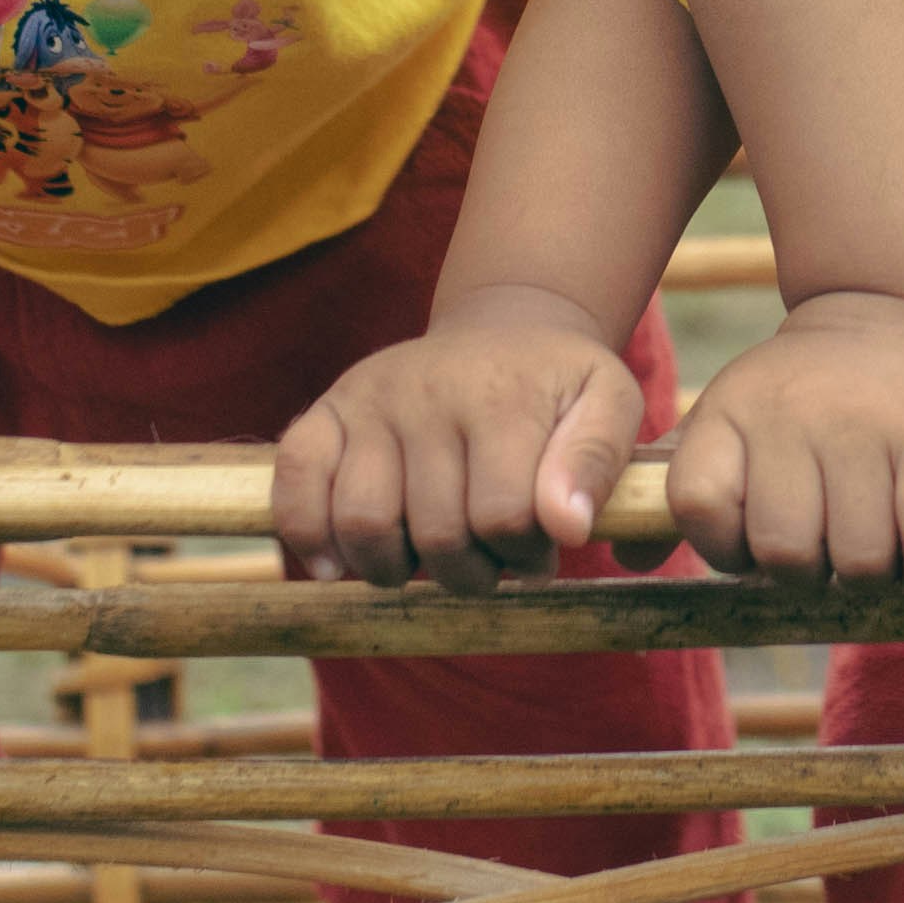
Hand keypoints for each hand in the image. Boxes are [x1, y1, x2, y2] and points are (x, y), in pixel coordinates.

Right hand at [275, 301, 641, 591]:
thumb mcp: (609, 403)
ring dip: (397, 570)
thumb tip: (568, 525)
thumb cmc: (556, 386)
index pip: (504, 518)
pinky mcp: (327, 411)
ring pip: (364, 523)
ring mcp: (370, 400)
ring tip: (428, 561)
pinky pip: (295, 480)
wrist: (503, 328)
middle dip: (471, 573)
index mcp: (501, 395)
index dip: (526, 558)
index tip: (542, 550)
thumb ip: (598, 460)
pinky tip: (340, 563)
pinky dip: (309, 535)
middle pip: (436, 533)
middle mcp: (427, 392)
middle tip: (491, 564)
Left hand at [665, 294, 903, 590]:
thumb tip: (627, 557)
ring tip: (878, 543)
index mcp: (729, 411)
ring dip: (871, 573)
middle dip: (810, 572)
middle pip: (786, 553)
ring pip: (859, 559)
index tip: (755, 544)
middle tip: (829, 548)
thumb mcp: (731, 421)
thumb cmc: (802, 395)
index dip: (725, 548)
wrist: (893, 311)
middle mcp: (789, 413)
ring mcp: (863, 422)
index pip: (699, 507)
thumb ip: (687, 491)